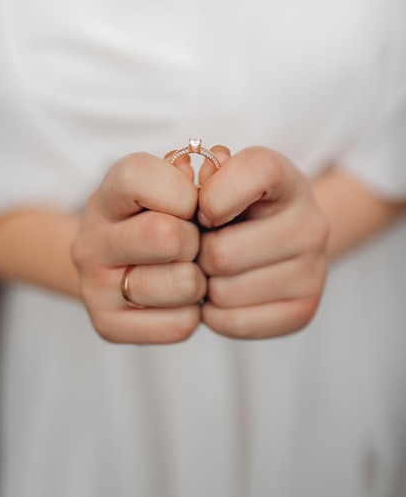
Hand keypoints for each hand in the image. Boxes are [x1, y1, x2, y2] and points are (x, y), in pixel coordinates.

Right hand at [72, 152, 205, 343]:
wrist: (120, 266)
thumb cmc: (162, 220)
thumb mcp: (176, 186)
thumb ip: (203, 172)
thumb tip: (221, 158)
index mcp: (107, 195)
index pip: (140, 177)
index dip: (183, 193)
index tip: (188, 206)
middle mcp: (90, 240)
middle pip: (168, 236)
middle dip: (196, 240)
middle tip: (190, 244)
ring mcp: (93, 286)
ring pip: (183, 283)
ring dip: (198, 280)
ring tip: (185, 272)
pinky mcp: (107, 325)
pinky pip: (180, 324)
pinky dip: (192, 313)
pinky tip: (178, 300)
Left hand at [197, 146, 328, 338]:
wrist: (281, 236)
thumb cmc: (236, 205)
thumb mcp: (219, 177)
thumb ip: (197, 173)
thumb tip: (182, 174)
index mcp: (288, 179)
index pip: (253, 173)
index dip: (211, 196)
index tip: (204, 211)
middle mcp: (311, 224)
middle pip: (222, 253)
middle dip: (198, 253)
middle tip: (202, 247)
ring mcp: (314, 271)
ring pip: (223, 292)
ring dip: (204, 285)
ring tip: (213, 270)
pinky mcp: (304, 311)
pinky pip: (233, 322)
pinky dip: (214, 313)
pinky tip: (222, 293)